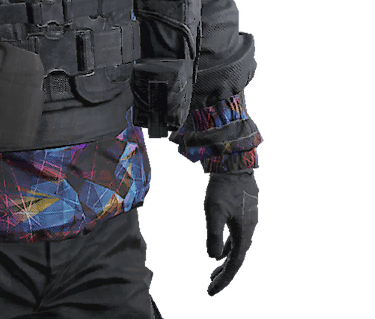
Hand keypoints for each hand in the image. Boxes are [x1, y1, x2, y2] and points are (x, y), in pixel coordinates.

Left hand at [202, 171, 259, 297]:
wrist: (234, 164)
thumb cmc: (223, 188)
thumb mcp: (213, 211)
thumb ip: (213, 235)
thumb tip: (213, 258)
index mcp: (243, 234)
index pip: (233, 264)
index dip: (223, 280)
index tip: (211, 292)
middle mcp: (248, 231)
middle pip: (235, 260)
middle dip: (223, 276)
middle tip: (209, 289)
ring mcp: (247, 223)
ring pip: (235, 249)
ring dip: (224, 262)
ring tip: (212, 273)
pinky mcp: (243, 216)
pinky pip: (235, 239)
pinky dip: (225, 248)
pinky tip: (218, 250)